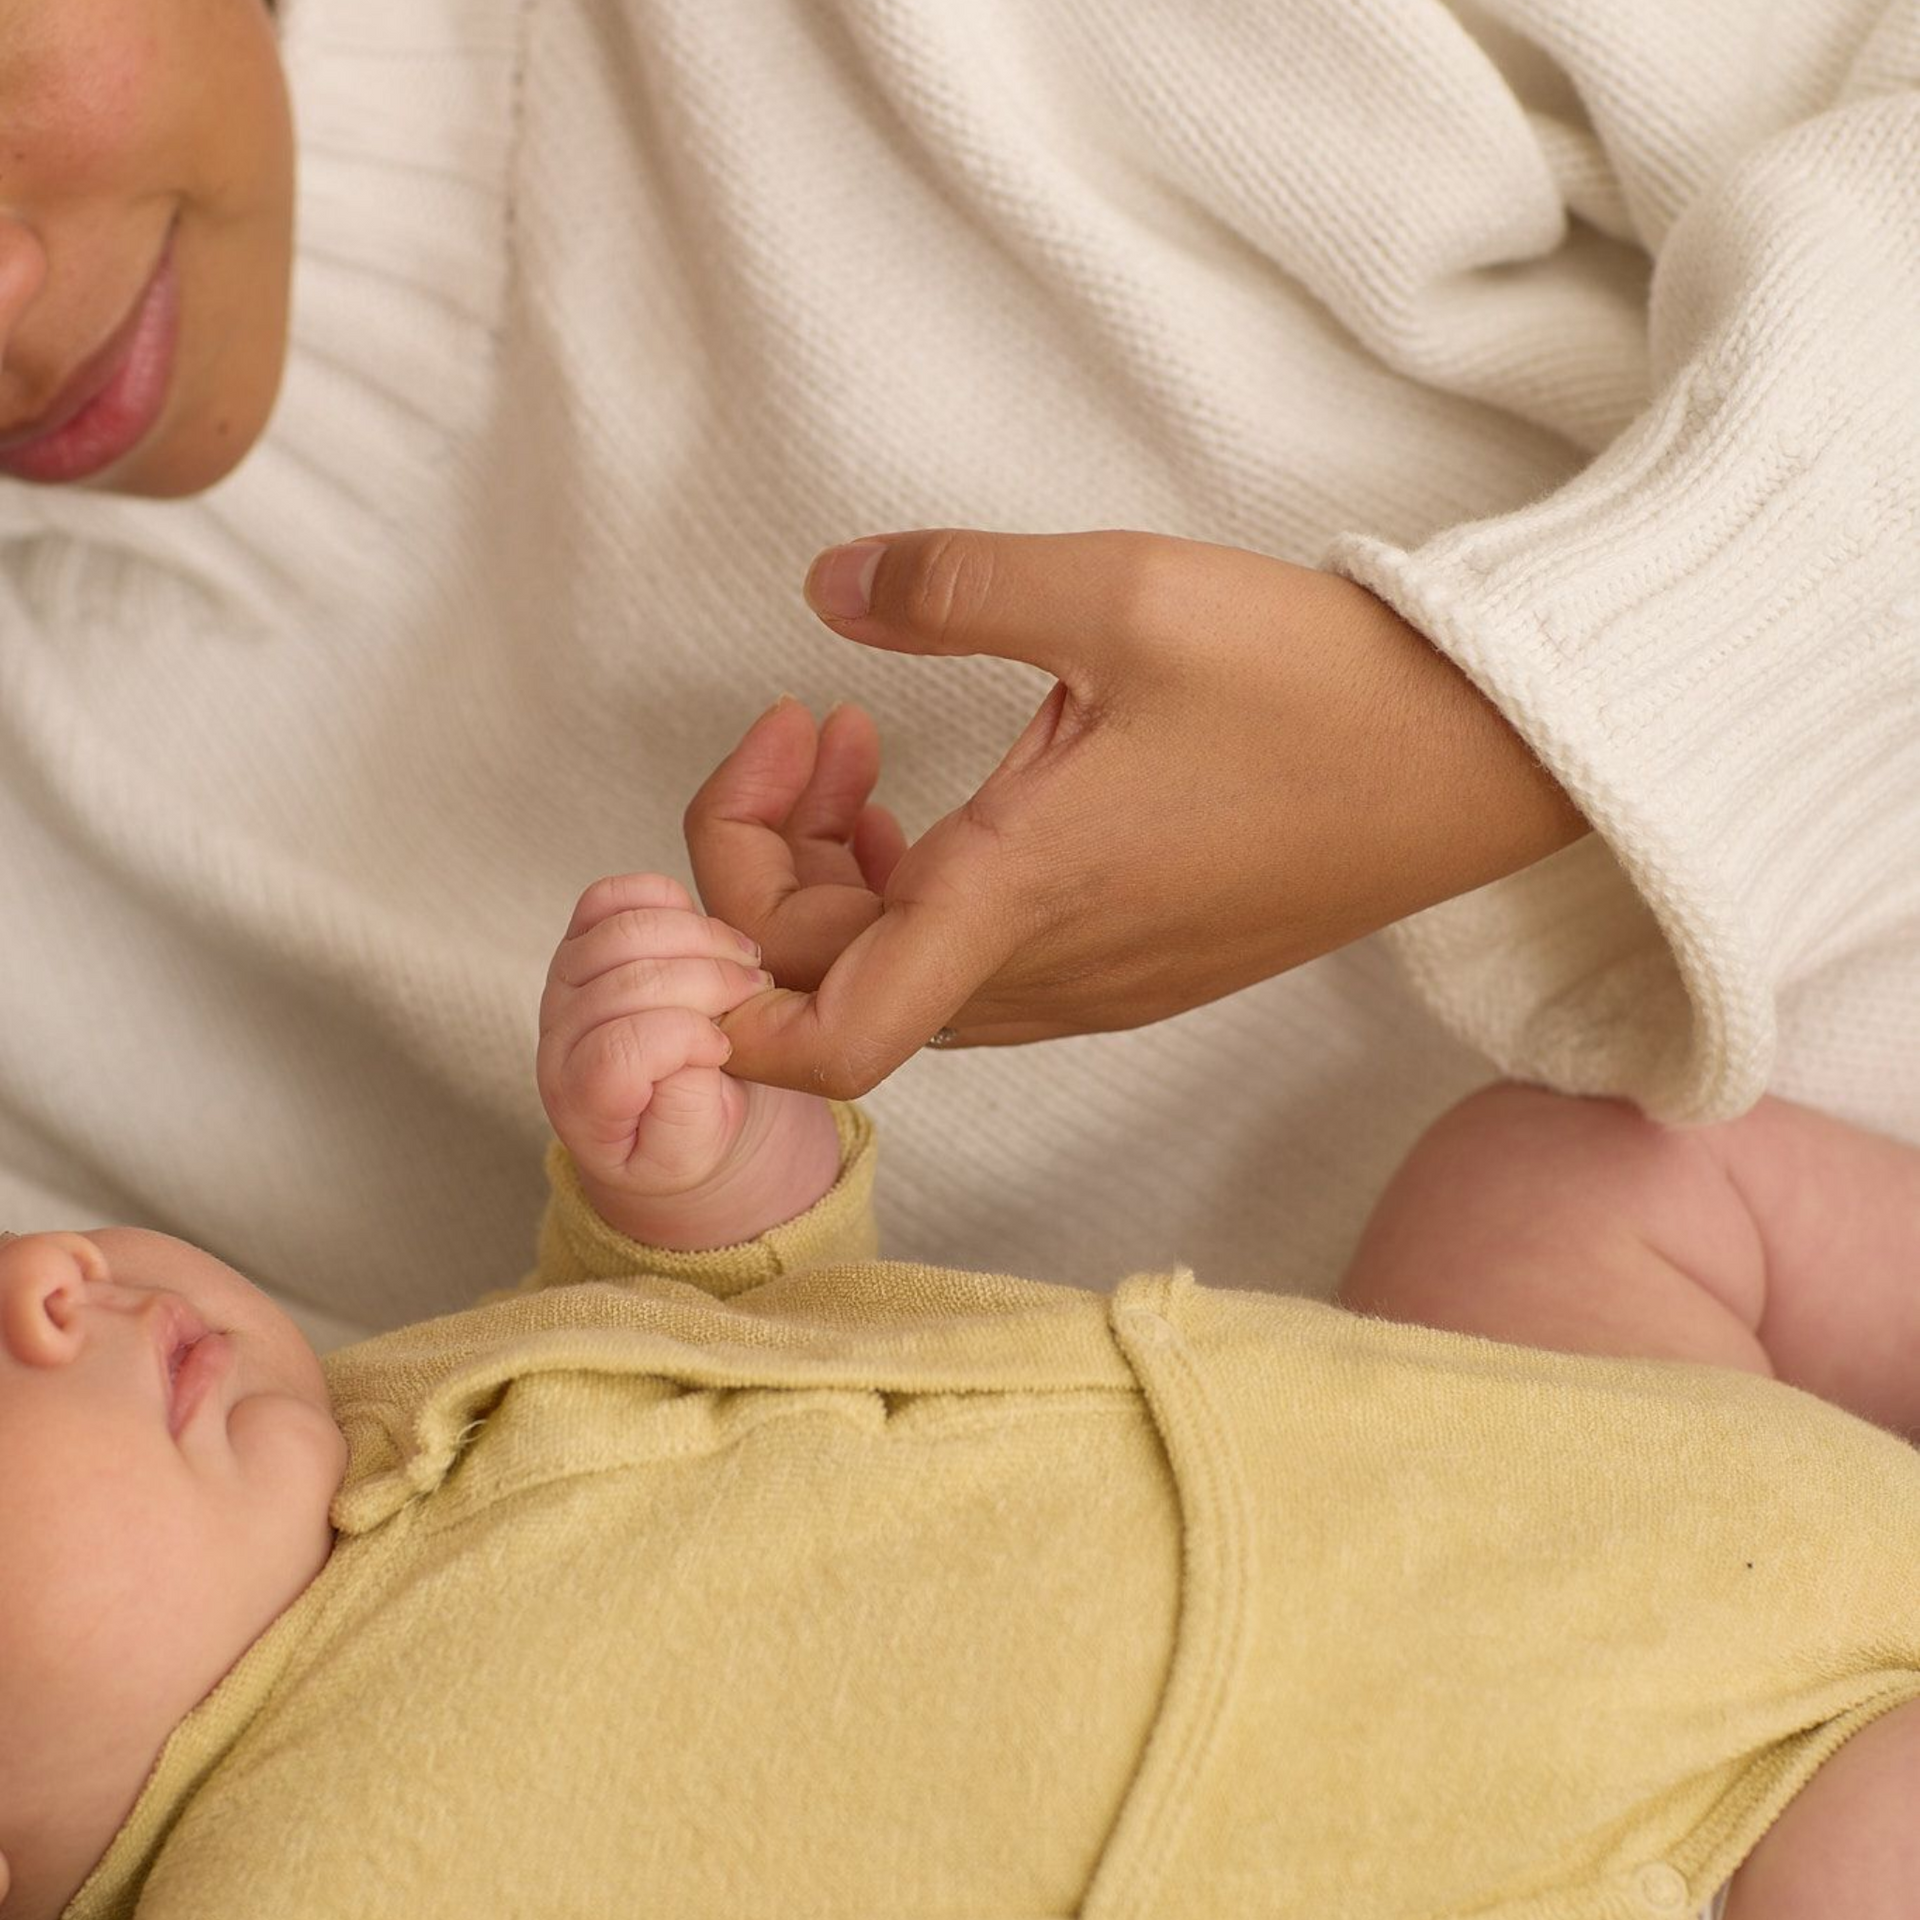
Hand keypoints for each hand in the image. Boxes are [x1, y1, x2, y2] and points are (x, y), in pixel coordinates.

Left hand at [536, 874, 840, 1248]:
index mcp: (581, 1102)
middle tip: (757, 993)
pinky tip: (707, 931)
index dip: (680, 1041)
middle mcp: (559, 1037)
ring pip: (622, 932)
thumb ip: (688, 1110)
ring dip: (699, 936)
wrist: (674, 1117)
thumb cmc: (687, 1138)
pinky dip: (665, 899)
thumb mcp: (698, 1152)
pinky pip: (611, 897)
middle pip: (626, 985)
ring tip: (745, 961)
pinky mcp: (583, 940)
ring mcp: (565, 982)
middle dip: (708, 981)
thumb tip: (696, 1039)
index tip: (725, 1049)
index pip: (615, 1055)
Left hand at [686, 528, 1588, 1097]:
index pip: (821, 1038)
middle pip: (832, 988)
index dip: (721, 1003)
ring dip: (843, 888)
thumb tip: (828, 585)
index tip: (719, 865)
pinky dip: (919, 904)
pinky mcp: (1138, 971)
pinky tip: (953, 808)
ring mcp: (1095, 986)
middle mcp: (1045, 972)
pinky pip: (977, 974)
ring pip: (902, 983)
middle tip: (811, 726)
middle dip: (769, 863)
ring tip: (863, 761)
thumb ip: (949, 586)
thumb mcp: (1119, 594)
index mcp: (1016, 895)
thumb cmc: (1314, 685)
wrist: (1478, 761)